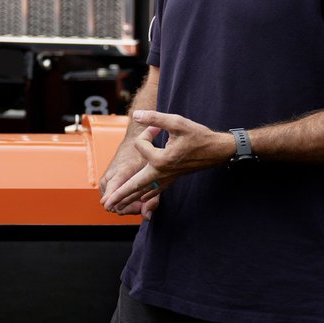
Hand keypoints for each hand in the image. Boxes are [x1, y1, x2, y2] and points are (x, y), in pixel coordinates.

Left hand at [100, 110, 232, 213]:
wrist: (217, 151)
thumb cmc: (198, 136)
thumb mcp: (177, 122)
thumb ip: (155, 118)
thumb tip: (136, 115)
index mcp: (162, 160)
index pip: (141, 145)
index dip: (147, 132)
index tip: (159, 127)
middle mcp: (162, 172)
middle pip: (136, 185)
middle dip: (120, 194)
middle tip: (106, 204)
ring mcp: (167, 178)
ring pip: (145, 191)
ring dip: (129, 198)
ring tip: (116, 207)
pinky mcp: (172, 179)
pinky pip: (155, 191)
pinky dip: (145, 196)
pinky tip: (141, 200)